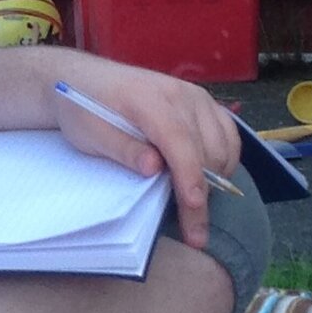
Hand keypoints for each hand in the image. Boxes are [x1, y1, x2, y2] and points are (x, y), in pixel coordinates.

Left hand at [48, 53, 240, 249]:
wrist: (85, 80)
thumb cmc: (83, 108)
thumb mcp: (89, 132)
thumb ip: (123, 149)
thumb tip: (154, 168)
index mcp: (149, 99)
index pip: (179, 142)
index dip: (189, 177)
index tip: (193, 208)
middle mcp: (180, 94)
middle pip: (206, 150)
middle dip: (203, 195)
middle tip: (193, 232)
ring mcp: (196, 96)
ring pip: (222, 146)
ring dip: (215, 180)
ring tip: (194, 207)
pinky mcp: (203, 102)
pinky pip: (228, 135)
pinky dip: (225, 159)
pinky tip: (209, 178)